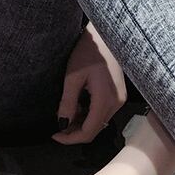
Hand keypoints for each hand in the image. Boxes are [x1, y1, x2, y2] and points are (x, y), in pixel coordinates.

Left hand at [52, 20, 126, 144]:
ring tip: (65, 113)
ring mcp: (119, 99)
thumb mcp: (73, 77)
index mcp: (105, 100)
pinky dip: (89, 114)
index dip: (70, 138)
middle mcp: (116, 103)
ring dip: (81, 123)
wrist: (106, 35)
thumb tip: (62, 124)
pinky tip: (78, 106)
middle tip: (57, 126)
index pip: (89, 131)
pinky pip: (102, 112)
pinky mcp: (118, 95)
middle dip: (75, 132)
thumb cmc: (88, 51)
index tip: (55, 135)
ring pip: (98, 122)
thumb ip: (68, 103)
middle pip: (95, 129)